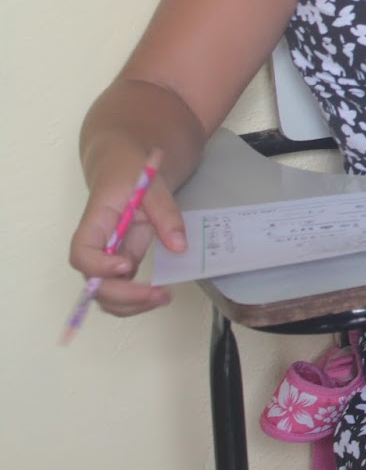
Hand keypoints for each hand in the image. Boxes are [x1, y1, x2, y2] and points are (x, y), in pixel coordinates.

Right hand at [68, 145, 186, 316]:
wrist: (124, 164)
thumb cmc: (131, 170)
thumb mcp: (152, 183)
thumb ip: (165, 213)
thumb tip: (179, 247)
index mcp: (96, 221)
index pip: (82, 252)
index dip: (100, 266)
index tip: (128, 266)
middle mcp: (97, 245)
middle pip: (93, 282)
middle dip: (123, 296)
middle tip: (159, 294)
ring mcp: (107, 255)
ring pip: (105, 293)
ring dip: (129, 305)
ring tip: (163, 298)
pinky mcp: (121, 259)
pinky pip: (120, 288)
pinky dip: (136, 299)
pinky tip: (158, 295)